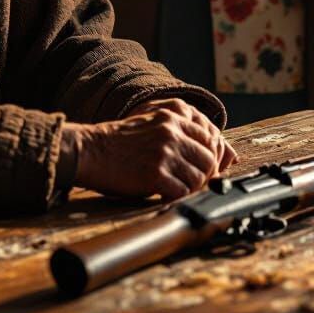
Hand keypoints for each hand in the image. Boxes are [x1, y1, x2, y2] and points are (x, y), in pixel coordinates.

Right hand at [61, 98, 237, 200]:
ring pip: (199, 178)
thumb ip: (183, 134)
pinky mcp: (155, 174)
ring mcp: (165, 152)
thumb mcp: (154, 126)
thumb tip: (222, 154)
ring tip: (173, 186)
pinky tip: (162, 192)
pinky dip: (175, 196)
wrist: (91, 150)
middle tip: (189, 182)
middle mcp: (172, 131)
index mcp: (174, 116)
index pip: (211, 139)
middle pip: (209, 160)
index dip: (211, 158)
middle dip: (204, 175)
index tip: (205, 169)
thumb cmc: (122, 142)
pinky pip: (182, 192)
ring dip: (189, 187)